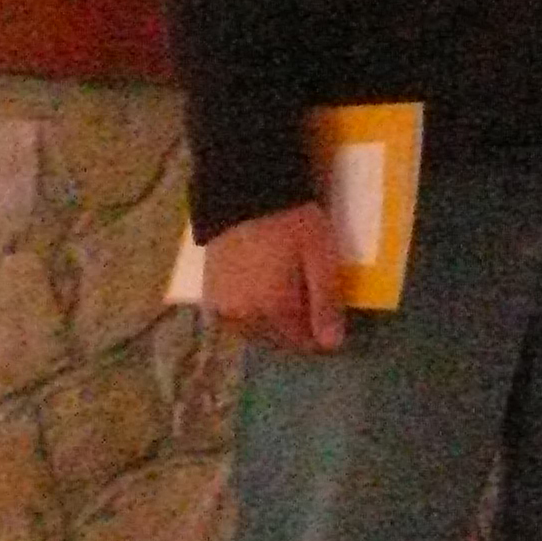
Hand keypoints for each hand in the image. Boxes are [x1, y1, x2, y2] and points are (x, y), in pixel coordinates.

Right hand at [202, 200, 343, 353]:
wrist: (244, 195)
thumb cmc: (290, 223)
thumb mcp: (320, 258)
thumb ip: (325, 302)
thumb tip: (332, 346)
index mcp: (272, 310)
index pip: (299, 340)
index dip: (317, 337)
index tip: (329, 326)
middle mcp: (243, 317)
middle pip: (275, 339)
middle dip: (295, 332)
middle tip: (311, 315)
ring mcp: (222, 307)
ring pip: (252, 332)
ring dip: (271, 327)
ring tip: (288, 307)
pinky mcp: (209, 295)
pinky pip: (232, 320)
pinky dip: (249, 318)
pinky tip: (260, 301)